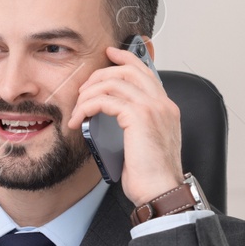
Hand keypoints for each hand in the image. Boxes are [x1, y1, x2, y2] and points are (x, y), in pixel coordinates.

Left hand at [67, 45, 184, 206]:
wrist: (161, 191)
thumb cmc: (151, 175)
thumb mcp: (146, 143)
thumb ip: (136, 124)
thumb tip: (113, 115)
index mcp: (166, 108)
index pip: (145, 72)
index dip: (126, 59)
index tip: (109, 54)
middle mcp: (162, 103)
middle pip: (128, 70)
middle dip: (100, 75)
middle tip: (83, 89)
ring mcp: (153, 108)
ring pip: (114, 83)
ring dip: (89, 94)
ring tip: (78, 110)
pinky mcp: (138, 117)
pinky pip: (105, 100)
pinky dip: (87, 107)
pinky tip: (80, 120)